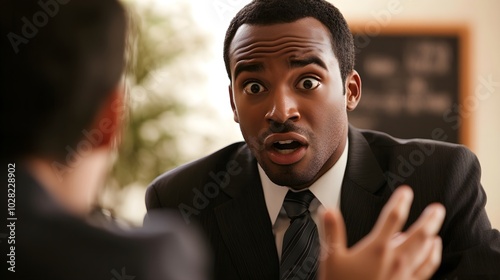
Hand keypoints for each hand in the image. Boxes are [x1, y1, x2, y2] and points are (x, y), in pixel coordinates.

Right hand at [318, 185, 444, 279]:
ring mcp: (404, 275)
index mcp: (377, 249)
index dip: (400, 201)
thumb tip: (328, 210)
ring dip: (433, 237)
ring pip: (426, 252)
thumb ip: (332, 232)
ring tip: (437, 230)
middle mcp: (395, 260)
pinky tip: (433, 254)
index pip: (393, 218)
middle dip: (430, 219)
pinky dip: (433, 258)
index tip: (405, 192)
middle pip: (419, 234)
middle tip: (437, 209)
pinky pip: (427, 270)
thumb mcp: (331, 259)